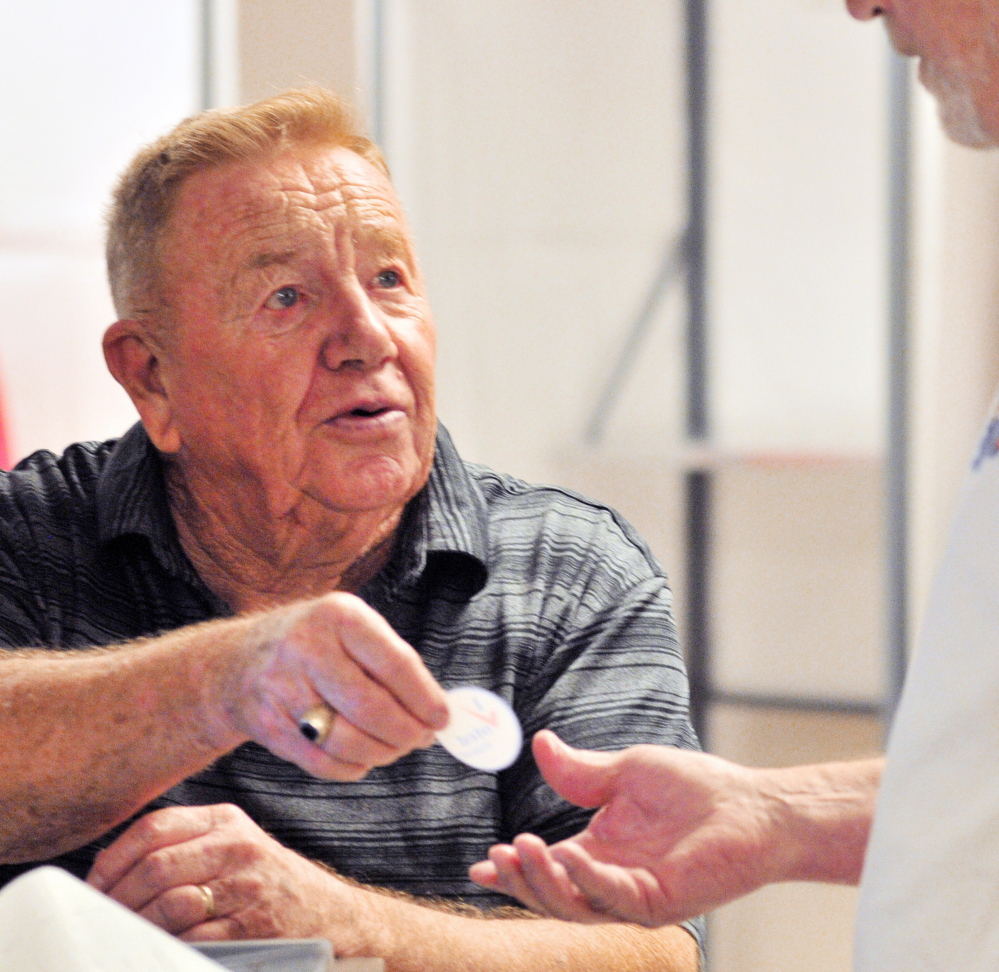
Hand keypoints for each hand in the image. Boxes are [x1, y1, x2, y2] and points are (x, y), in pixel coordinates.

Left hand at [86, 804, 364, 944]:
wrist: (333, 916)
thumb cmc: (273, 884)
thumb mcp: (236, 846)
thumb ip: (187, 846)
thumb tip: (113, 869)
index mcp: (226, 821)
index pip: (154, 827)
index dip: (114, 858)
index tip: (95, 885)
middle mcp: (237, 846)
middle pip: (155, 866)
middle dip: (117, 899)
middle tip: (102, 919)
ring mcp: (248, 885)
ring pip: (169, 904)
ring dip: (137, 927)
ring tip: (125, 937)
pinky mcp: (254, 925)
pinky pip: (194, 938)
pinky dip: (167, 947)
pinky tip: (159, 950)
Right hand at [225, 592, 449, 780]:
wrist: (237, 661)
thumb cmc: (314, 645)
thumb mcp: (350, 630)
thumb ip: (392, 663)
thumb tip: (435, 712)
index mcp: (339, 615)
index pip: (396, 663)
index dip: (425, 698)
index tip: (443, 718)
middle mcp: (307, 647)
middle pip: (371, 708)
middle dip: (406, 732)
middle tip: (421, 739)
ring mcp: (282, 687)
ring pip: (347, 740)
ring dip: (382, 753)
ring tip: (395, 747)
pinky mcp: (268, 725)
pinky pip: (322, 762)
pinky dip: (352, 767)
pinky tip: (362, 757)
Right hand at [469, 731, 782, 925]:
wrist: (749, 803)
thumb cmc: (694, 787)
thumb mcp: (625, 771)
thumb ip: (580, 771)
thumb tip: (539, 743)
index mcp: (598, 850)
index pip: (546, 866)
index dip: (512, 870)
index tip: (479, 866)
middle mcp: (610, 879)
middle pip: (551, 894)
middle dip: (519, 879)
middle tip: (497, 855)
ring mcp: (633, 896)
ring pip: (573, 905)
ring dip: (542, 882)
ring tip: (520, 849)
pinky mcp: (658, 901)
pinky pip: (611, 897)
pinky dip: (584, 879)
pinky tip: (567, 854)